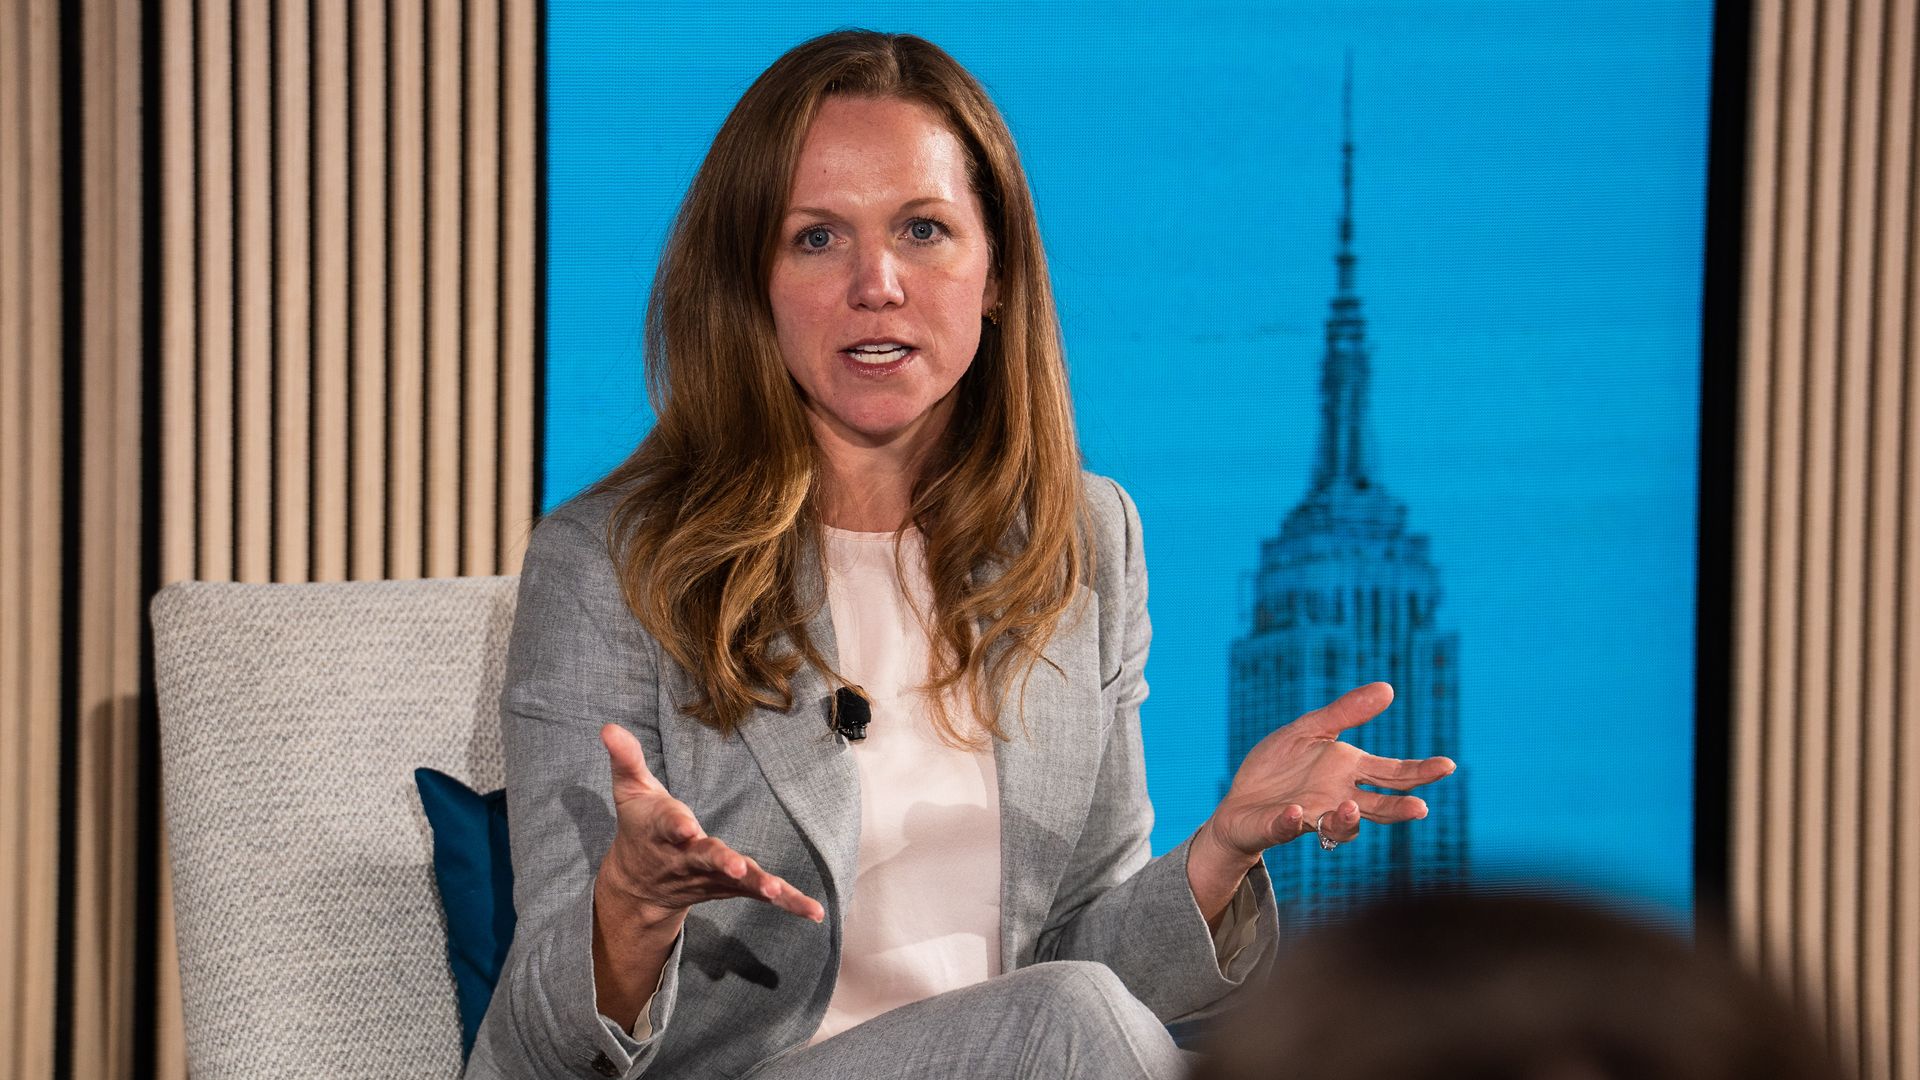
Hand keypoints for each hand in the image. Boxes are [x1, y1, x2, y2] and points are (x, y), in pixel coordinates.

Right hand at [594, 723, 825, 926]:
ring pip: (736, 882)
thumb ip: (626, 759)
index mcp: (664, 829)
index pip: (670, 825)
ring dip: (757, 885)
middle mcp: (688, 857)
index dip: (678, 825)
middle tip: (735, 867)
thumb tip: (609, 727)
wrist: (640, 885)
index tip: (686, 827)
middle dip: (720, 862)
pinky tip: (815, 912)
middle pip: (706, 858)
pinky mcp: (731, 887)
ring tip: (776, 891)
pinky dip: (788, 902)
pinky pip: (761, 894)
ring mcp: (711, 877)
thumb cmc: (641, 826)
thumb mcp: (630, 790)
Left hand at [1200, 682, 1455, 863]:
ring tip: (1351, 806)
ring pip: (1339, 826)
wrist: (1238, 801)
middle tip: (1420, 808)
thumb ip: (1345, 713)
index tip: (1446, 765)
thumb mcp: (1310, 730)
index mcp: (1347, 772)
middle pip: (1377, 807)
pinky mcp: (1278, 825)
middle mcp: (1337, 798)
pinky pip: (1287, 827)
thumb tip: (1388, 688)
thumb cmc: (1279, 767)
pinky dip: (1292, 821)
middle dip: (1398, 808)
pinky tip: (1297, 811)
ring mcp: (1310, 816)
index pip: (1391, 773)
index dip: (1419, 771)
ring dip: (1347, 818)